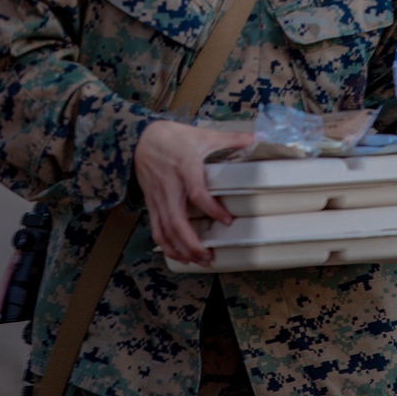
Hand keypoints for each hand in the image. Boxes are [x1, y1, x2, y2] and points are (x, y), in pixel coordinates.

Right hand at [134, 122, 253, 265]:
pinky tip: (179, 255)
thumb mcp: (203, 134)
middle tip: (209, 256)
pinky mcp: (151, 203)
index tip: (228, 221)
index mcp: (185, 168)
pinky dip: (166, 245)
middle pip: (177, 221)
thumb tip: (255, 137)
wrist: (141, 138)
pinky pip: (156, 228)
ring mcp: (158, 197)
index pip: (197, 193)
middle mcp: (170, 187)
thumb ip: (230, 138)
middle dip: (192, 243)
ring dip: (180, 249)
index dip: (212, 209)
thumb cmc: (174, 137)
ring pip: (165, 230)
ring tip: (198, 261)